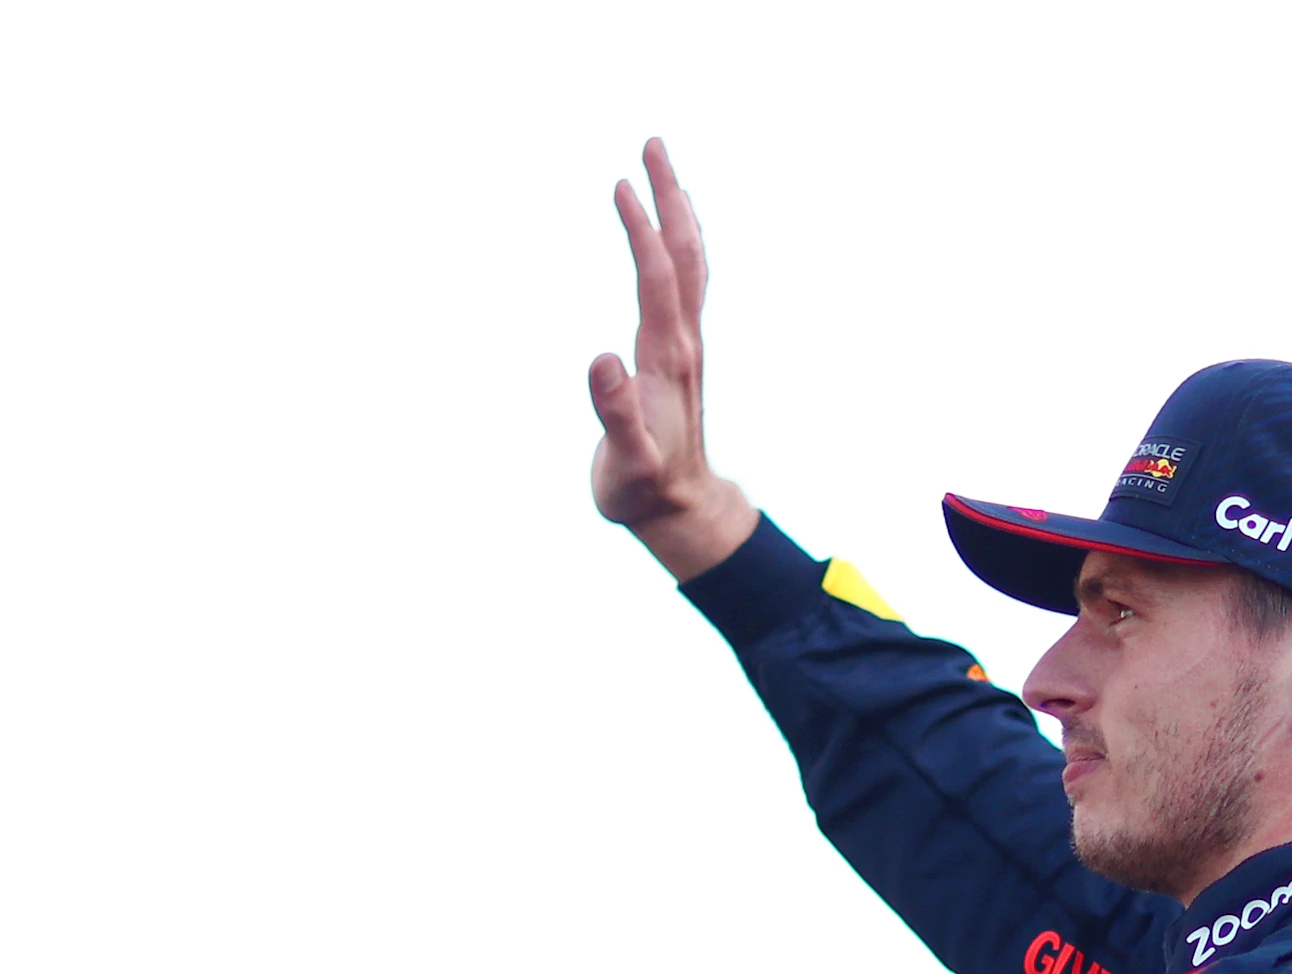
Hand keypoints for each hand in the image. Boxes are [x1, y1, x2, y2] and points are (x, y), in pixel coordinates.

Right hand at [587, 139, 758, 581]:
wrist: (681, 511)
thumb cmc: (645, 491)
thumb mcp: (627, 463)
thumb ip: (616, 414)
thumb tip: (601, 361)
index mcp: (667, 358)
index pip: (658, 277)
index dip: (642, 230)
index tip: (622, 184)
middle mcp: (683, 342)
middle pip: (685, 255)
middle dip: (670, 197)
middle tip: (654, 143)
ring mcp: (684, 346)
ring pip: (690, 265)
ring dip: (678, 213)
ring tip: (661, 171)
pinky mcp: (678, 355)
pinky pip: (684, 285)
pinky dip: (677, 247)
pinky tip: (669, 235)